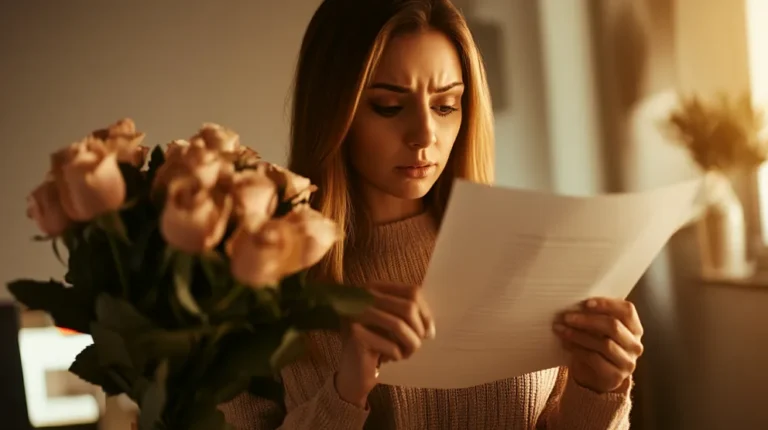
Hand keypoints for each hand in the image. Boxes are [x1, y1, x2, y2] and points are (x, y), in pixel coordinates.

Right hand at [335, 283, 434, 406]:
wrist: (353, 370)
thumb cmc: (378, 344)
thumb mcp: (394, 324)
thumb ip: (411, 315)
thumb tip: (430, 329)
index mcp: (376, 287)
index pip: (413, 292)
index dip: (426, 313)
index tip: (428, 332)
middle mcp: (364, 296)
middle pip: (408, 307)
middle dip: (418, 331)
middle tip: (416, 345)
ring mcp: (357, 313)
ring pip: (400, 326)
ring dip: (410, 345)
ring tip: (404, 354)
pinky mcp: (356, 334)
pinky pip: (391, 346)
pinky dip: (397, 356)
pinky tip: (388, 359)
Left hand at [553, 297, 643, 393]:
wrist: (598, 377)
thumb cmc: (598, 346)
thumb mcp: (601, 330)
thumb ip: (596, 317)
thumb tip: (575, 305)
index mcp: (635, 328)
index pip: (627, 311)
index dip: (607, 304)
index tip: (585, 303)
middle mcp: (635, 345)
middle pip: (613, 326)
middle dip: (587, 320)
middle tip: (567, 317)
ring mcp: (627, 362)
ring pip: (604, 344)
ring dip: (579, 335)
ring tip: (562, 330)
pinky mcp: (616, 376)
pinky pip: (595, 359)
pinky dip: (578, 350)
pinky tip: (566, 344)